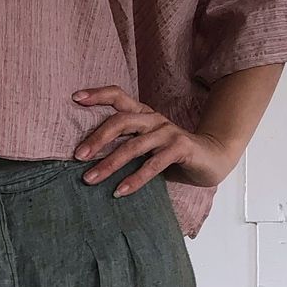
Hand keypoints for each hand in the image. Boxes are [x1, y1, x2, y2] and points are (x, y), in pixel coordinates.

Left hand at [70, 86, 235, 193]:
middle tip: (77, 155)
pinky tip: (120, 191)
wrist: (212, 158)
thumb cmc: (172, 154)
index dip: (97, 94)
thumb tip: (87, 156)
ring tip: (90, 179)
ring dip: (109, 164)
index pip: (118, 96)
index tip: (75, 98)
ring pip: (134, 146)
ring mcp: (168, 132)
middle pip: (121, 121)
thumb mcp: (146, 145)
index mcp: (143, 114)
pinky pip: (153, 164)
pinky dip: (135, 179)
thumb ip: (124, 144)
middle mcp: (154, 119)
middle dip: (97, 138)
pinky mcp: (180, 148)